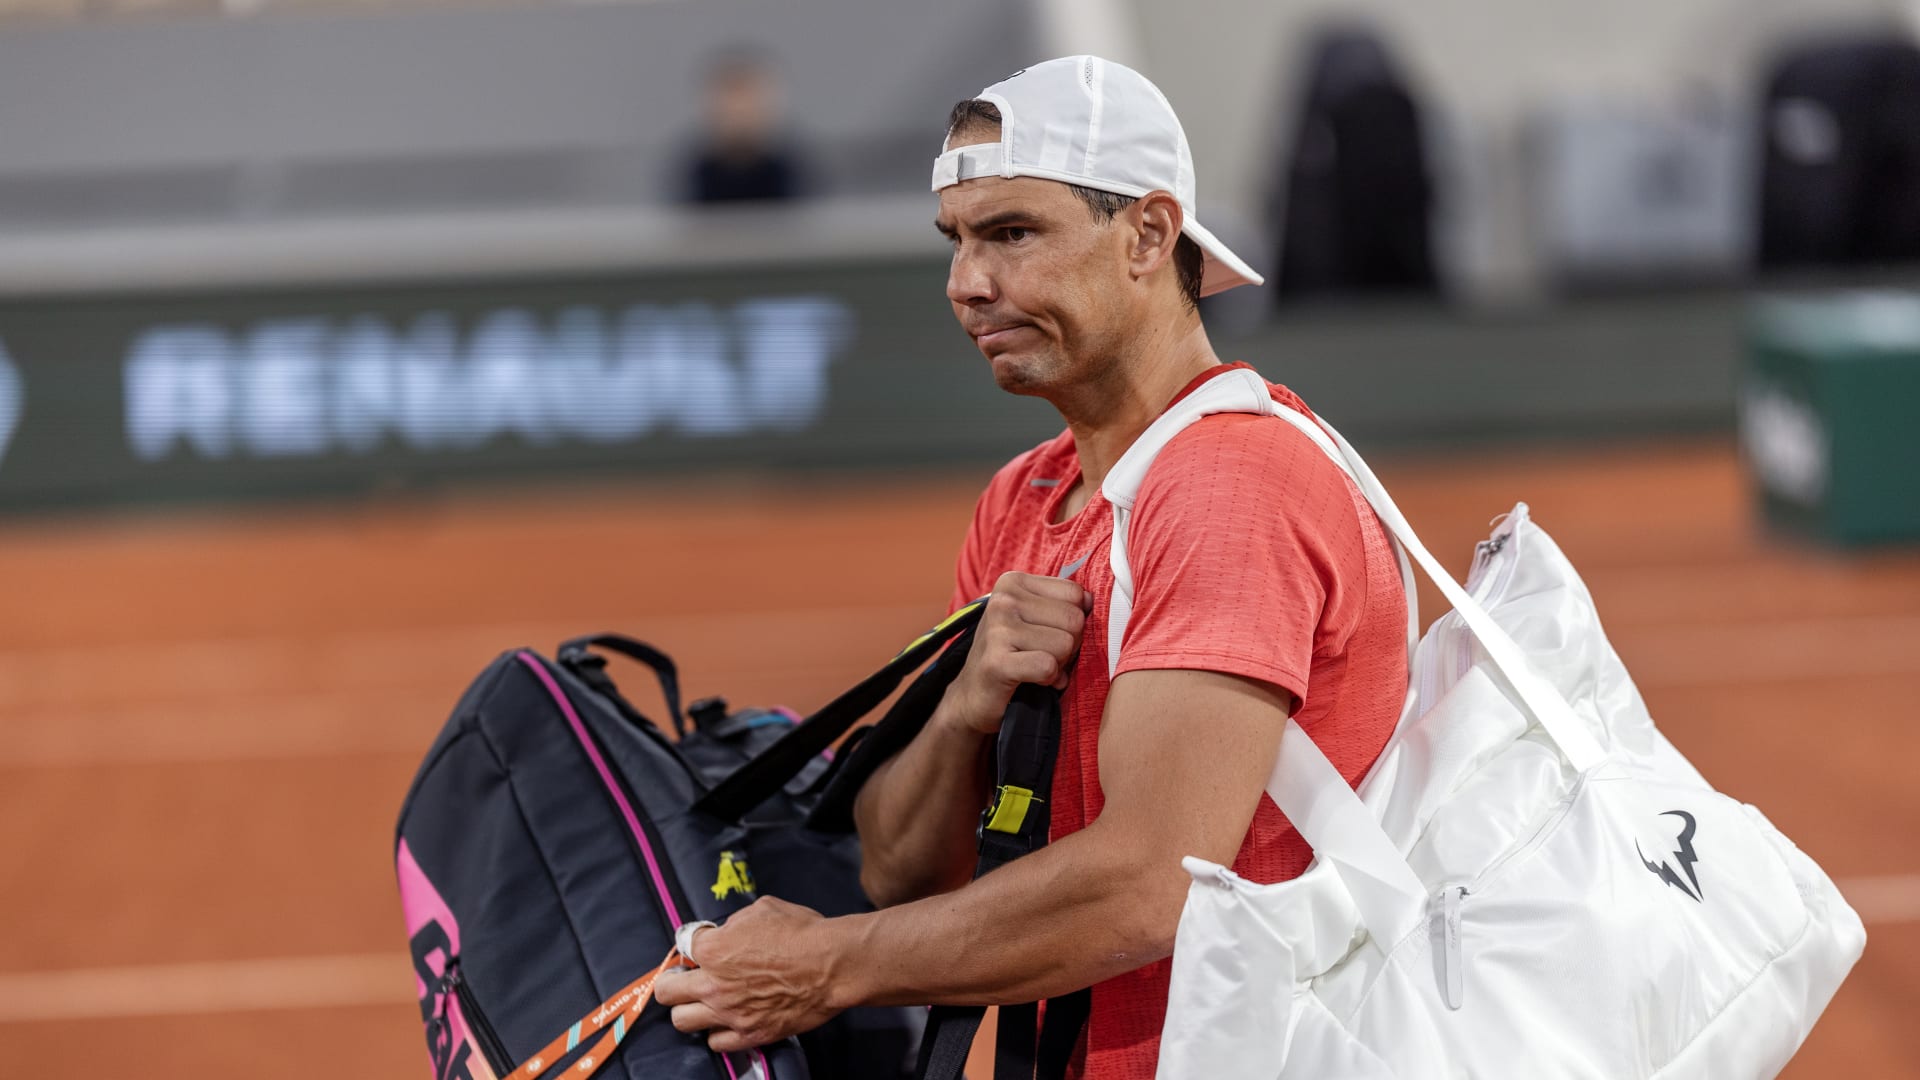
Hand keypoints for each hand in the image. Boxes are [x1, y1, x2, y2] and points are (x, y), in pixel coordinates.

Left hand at [654, 898, 848, 1053]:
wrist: (833, 966)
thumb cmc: (803, 933)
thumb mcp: (764, 909)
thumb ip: (736, 922)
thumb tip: (728, 931)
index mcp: (714, 949)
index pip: (684, 944)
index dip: (694, 941)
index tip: (701, 944)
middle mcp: (714, 984)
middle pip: (667, 991)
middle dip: (673, 980)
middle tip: (685, 977)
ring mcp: (730, 1013)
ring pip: (682, 1021)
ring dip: (689, 1009)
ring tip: (701, 1002)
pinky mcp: (750, 1034)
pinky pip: (715, 1043)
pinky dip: (717, 1032)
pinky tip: (726, 1021)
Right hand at [944, 572, 1089, 735]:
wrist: (973, 695)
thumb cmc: (1011, 653)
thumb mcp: (1035, 619)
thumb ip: (1063, 604)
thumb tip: (1090, 600)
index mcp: (1013, 581)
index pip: (1075, 594)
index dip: (1071, 621)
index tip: (1048, 634)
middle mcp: (1003, 599)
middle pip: (1074, 619)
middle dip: (1068, 645)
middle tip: (1042, 654)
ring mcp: (998, 629)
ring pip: (1065, 644)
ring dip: (1057, 664)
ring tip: (1034, 666)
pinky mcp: (997, 662)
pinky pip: (1048, 666)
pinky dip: (1048, 679)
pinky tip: (1030, 679)